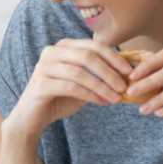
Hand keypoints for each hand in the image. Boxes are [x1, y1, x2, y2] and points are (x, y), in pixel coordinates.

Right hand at [8, 39, 131, 134]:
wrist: (32, 118)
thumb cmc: (60, 99)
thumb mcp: (83, 84)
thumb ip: (99, 76)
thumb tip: (127, 74)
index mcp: (63, 47)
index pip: (93, 45)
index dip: (113, 57)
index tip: (129, 71)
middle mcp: (52, 52)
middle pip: (87, 56)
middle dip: (109, 71)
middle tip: (124, 86)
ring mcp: (44, 67)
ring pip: (80, 72)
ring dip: (101, 85)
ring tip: (116, 97)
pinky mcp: (41, 84)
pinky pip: (71, 87)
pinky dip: (90, 95)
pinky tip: (102, 102)